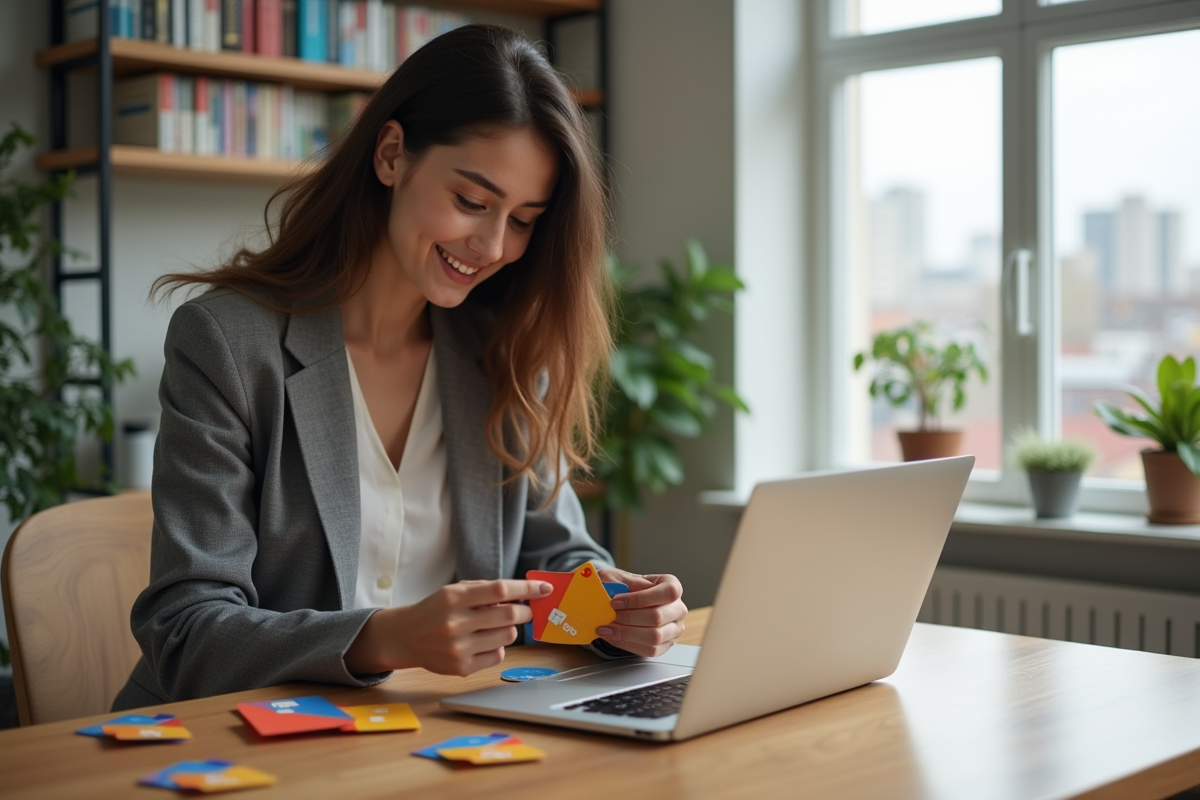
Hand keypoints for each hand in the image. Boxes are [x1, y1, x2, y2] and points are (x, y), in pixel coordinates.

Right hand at [344, 579, 550, 676]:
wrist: (406, 636)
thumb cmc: (436, 609)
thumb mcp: (454, 591)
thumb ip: (485, 591)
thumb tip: (522, 596)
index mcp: (454, 598)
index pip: (500, 590)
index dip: (526, 589)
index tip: (544, 588)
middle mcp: (455, 623)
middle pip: (509, 616)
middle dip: (525, 613)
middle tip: (525, 611)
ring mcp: (458, 648)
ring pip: (506, 637)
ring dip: (509, 629)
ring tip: (494, 626)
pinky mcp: (461, 667)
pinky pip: (497, 655)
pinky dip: (498, 646)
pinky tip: (483, 641)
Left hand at [595, 568, 686, 657]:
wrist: (621, 603)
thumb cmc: (623, 588)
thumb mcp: (619, 578)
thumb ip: (622, 583)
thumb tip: (623, 593)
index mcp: (672, 585)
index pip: (667, 592)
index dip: (640, 599)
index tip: (615, 602)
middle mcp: (678, 608)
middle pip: (658, 617)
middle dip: (628, 618)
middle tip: (609, 615)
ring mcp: (674, 629)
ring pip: (654, 637)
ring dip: (626, 633)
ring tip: (607, 628)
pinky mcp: (665, 645)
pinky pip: (649, 650)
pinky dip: (627, 644)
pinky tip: (613, 636)